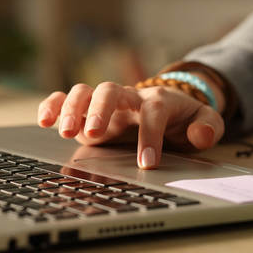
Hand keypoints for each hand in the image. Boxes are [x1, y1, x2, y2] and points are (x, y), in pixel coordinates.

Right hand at [37, 81, 224, 168]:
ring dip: (73, 108)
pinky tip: (43, 120)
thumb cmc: (182, 117)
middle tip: (96, 134)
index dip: (150, 135)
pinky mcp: (87, 111)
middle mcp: (127, 97)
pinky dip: (53, 105)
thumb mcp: (204, 121)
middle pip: (111, 90)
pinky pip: (66, 99)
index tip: (147, 162)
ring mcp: (104, 102)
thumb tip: (200, 135)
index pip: (153, 111)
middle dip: (101, 110)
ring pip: (85, 91)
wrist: (165, 105)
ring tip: (65, 131)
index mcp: (157, 100)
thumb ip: (208, 126)